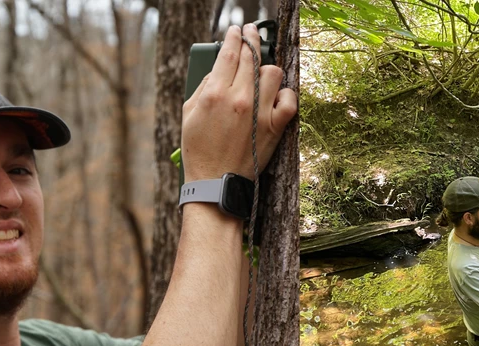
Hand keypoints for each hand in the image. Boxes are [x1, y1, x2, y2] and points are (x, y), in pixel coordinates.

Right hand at [181, 24, 297, 181]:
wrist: (216, 181)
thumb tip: (220, 69)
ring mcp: (260, 112)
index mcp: (215, 94)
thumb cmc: (199, 149)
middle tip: (251, 33)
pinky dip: (286, 95)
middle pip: (251, 58)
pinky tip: (277, 95)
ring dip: (267, 69)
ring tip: (261, 73)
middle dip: (251, 40)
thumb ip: (204, 86)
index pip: (229, 54)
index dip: (234, 37)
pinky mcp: (275, 127)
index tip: (237, 30)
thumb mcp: (189, 113)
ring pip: (272, 73)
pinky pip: (290, 100)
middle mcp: (239, 99)